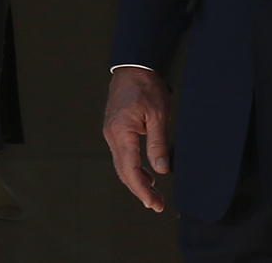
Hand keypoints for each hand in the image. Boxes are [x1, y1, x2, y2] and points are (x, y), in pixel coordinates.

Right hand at [102, 66, 172, 211]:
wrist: (133, 67)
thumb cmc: (145, 86)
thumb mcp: (158, 114)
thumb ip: (158, 143)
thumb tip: (160, 169)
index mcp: (121, 133)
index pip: (130, 170)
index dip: (142, 190)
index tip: (153, 203)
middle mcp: (111, 135)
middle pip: (123, 172)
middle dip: (139, 190)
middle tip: (156, 204)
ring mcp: (111, 132)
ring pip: (121, 165)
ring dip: (136, 180)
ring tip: (153, 192)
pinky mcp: (114, 129)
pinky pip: (122, 154)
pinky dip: (132, 167)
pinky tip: (146, 172)